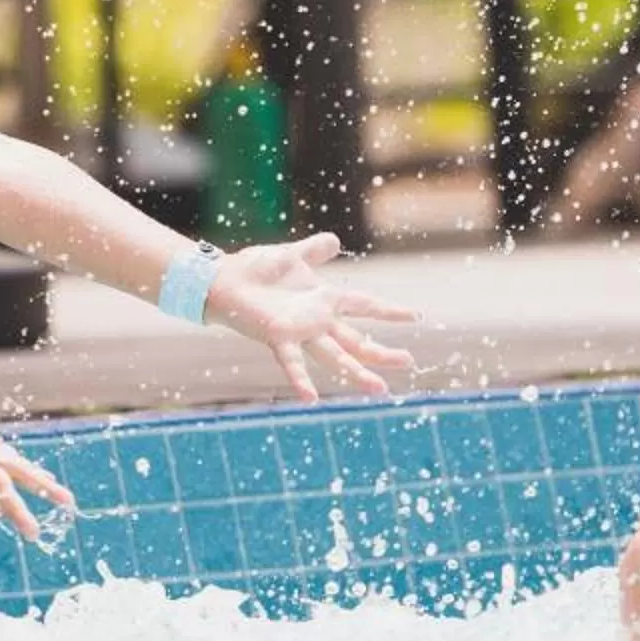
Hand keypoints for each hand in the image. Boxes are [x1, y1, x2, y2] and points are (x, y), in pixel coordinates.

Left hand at [202, 233, 418, 399]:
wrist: (223, 278)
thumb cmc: (254, 269)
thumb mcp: (292, 255)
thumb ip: (313, 251)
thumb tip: (334, 241)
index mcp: (323, 300)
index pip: (364, 306)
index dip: (389, 311)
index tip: (416, 316)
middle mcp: (316, 321)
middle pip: (356, 341)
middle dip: (382, 353)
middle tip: (409, 363)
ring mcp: (299, 332)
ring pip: (334, 357)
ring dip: (356, 374)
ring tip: (379, 389)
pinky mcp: (278, 337)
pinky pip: (291, 363)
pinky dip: (301, 381)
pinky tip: (311, 399)